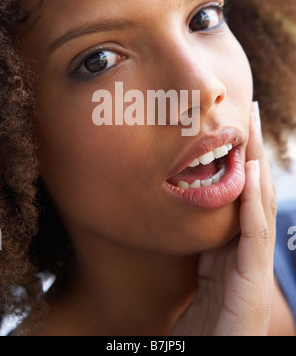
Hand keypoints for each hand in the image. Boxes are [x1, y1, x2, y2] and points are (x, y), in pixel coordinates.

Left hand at [172, 102, 276, 335]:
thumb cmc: (199, 331)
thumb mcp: (197, 282)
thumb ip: (199, 254)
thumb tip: (183, 222)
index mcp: (235, 254)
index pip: (241, 198)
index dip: (240, 163)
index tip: (233, 130)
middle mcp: (249, 255)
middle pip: (255, 193)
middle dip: (252, 152)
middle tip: (247, 113)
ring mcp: (255, 269)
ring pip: (260, 205)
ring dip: (256, 164)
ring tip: (251, 127)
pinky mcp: (252, 283)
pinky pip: (254, 233)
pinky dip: (254, 200)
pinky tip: (251, 171)